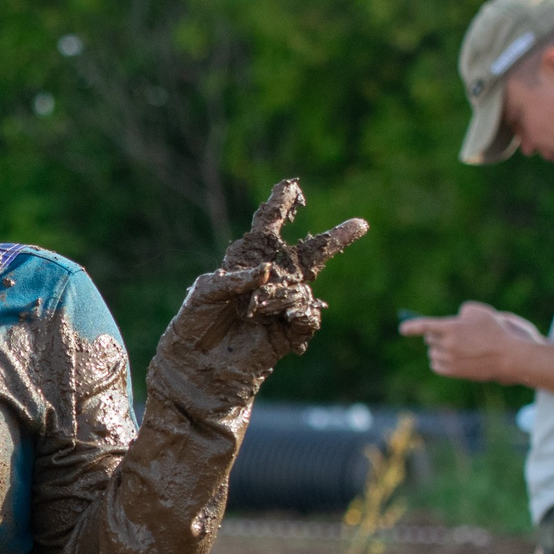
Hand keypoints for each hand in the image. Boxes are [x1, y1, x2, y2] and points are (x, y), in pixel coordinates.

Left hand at [156, 180, 366, 377]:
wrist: (196, 368)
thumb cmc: (194, 324)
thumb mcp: (204, 293)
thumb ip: (233, 279)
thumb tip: (267, 272)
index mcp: (247, 260)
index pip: (268, 224)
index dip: (281, 204)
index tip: (291, 185)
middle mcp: (271, 279)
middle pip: (310, 252)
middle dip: (336, 238)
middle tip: (360, 225)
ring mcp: (282, 304)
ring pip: (301, 288)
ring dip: (280, 296)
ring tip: (254, 310)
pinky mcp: (289, 332)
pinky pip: (307, 316)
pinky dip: (295, 314)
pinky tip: (279, 319)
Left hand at [399, 302, 540, 383]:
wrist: (508, 356)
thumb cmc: (495, 331)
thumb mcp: (480, 312)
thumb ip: (462, 311)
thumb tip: (455, 318)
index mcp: (451, 327)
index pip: (424, 325)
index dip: (412, 326)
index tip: (402, 328)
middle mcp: (446, 344)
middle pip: (429, 339)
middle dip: (436, 336)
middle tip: (450, 335)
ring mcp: (448, 359)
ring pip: (432, 352)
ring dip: (439, 349)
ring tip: (456, 347)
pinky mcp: (451, 371)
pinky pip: (435, 365)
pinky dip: (440, 361)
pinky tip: (452, 357)